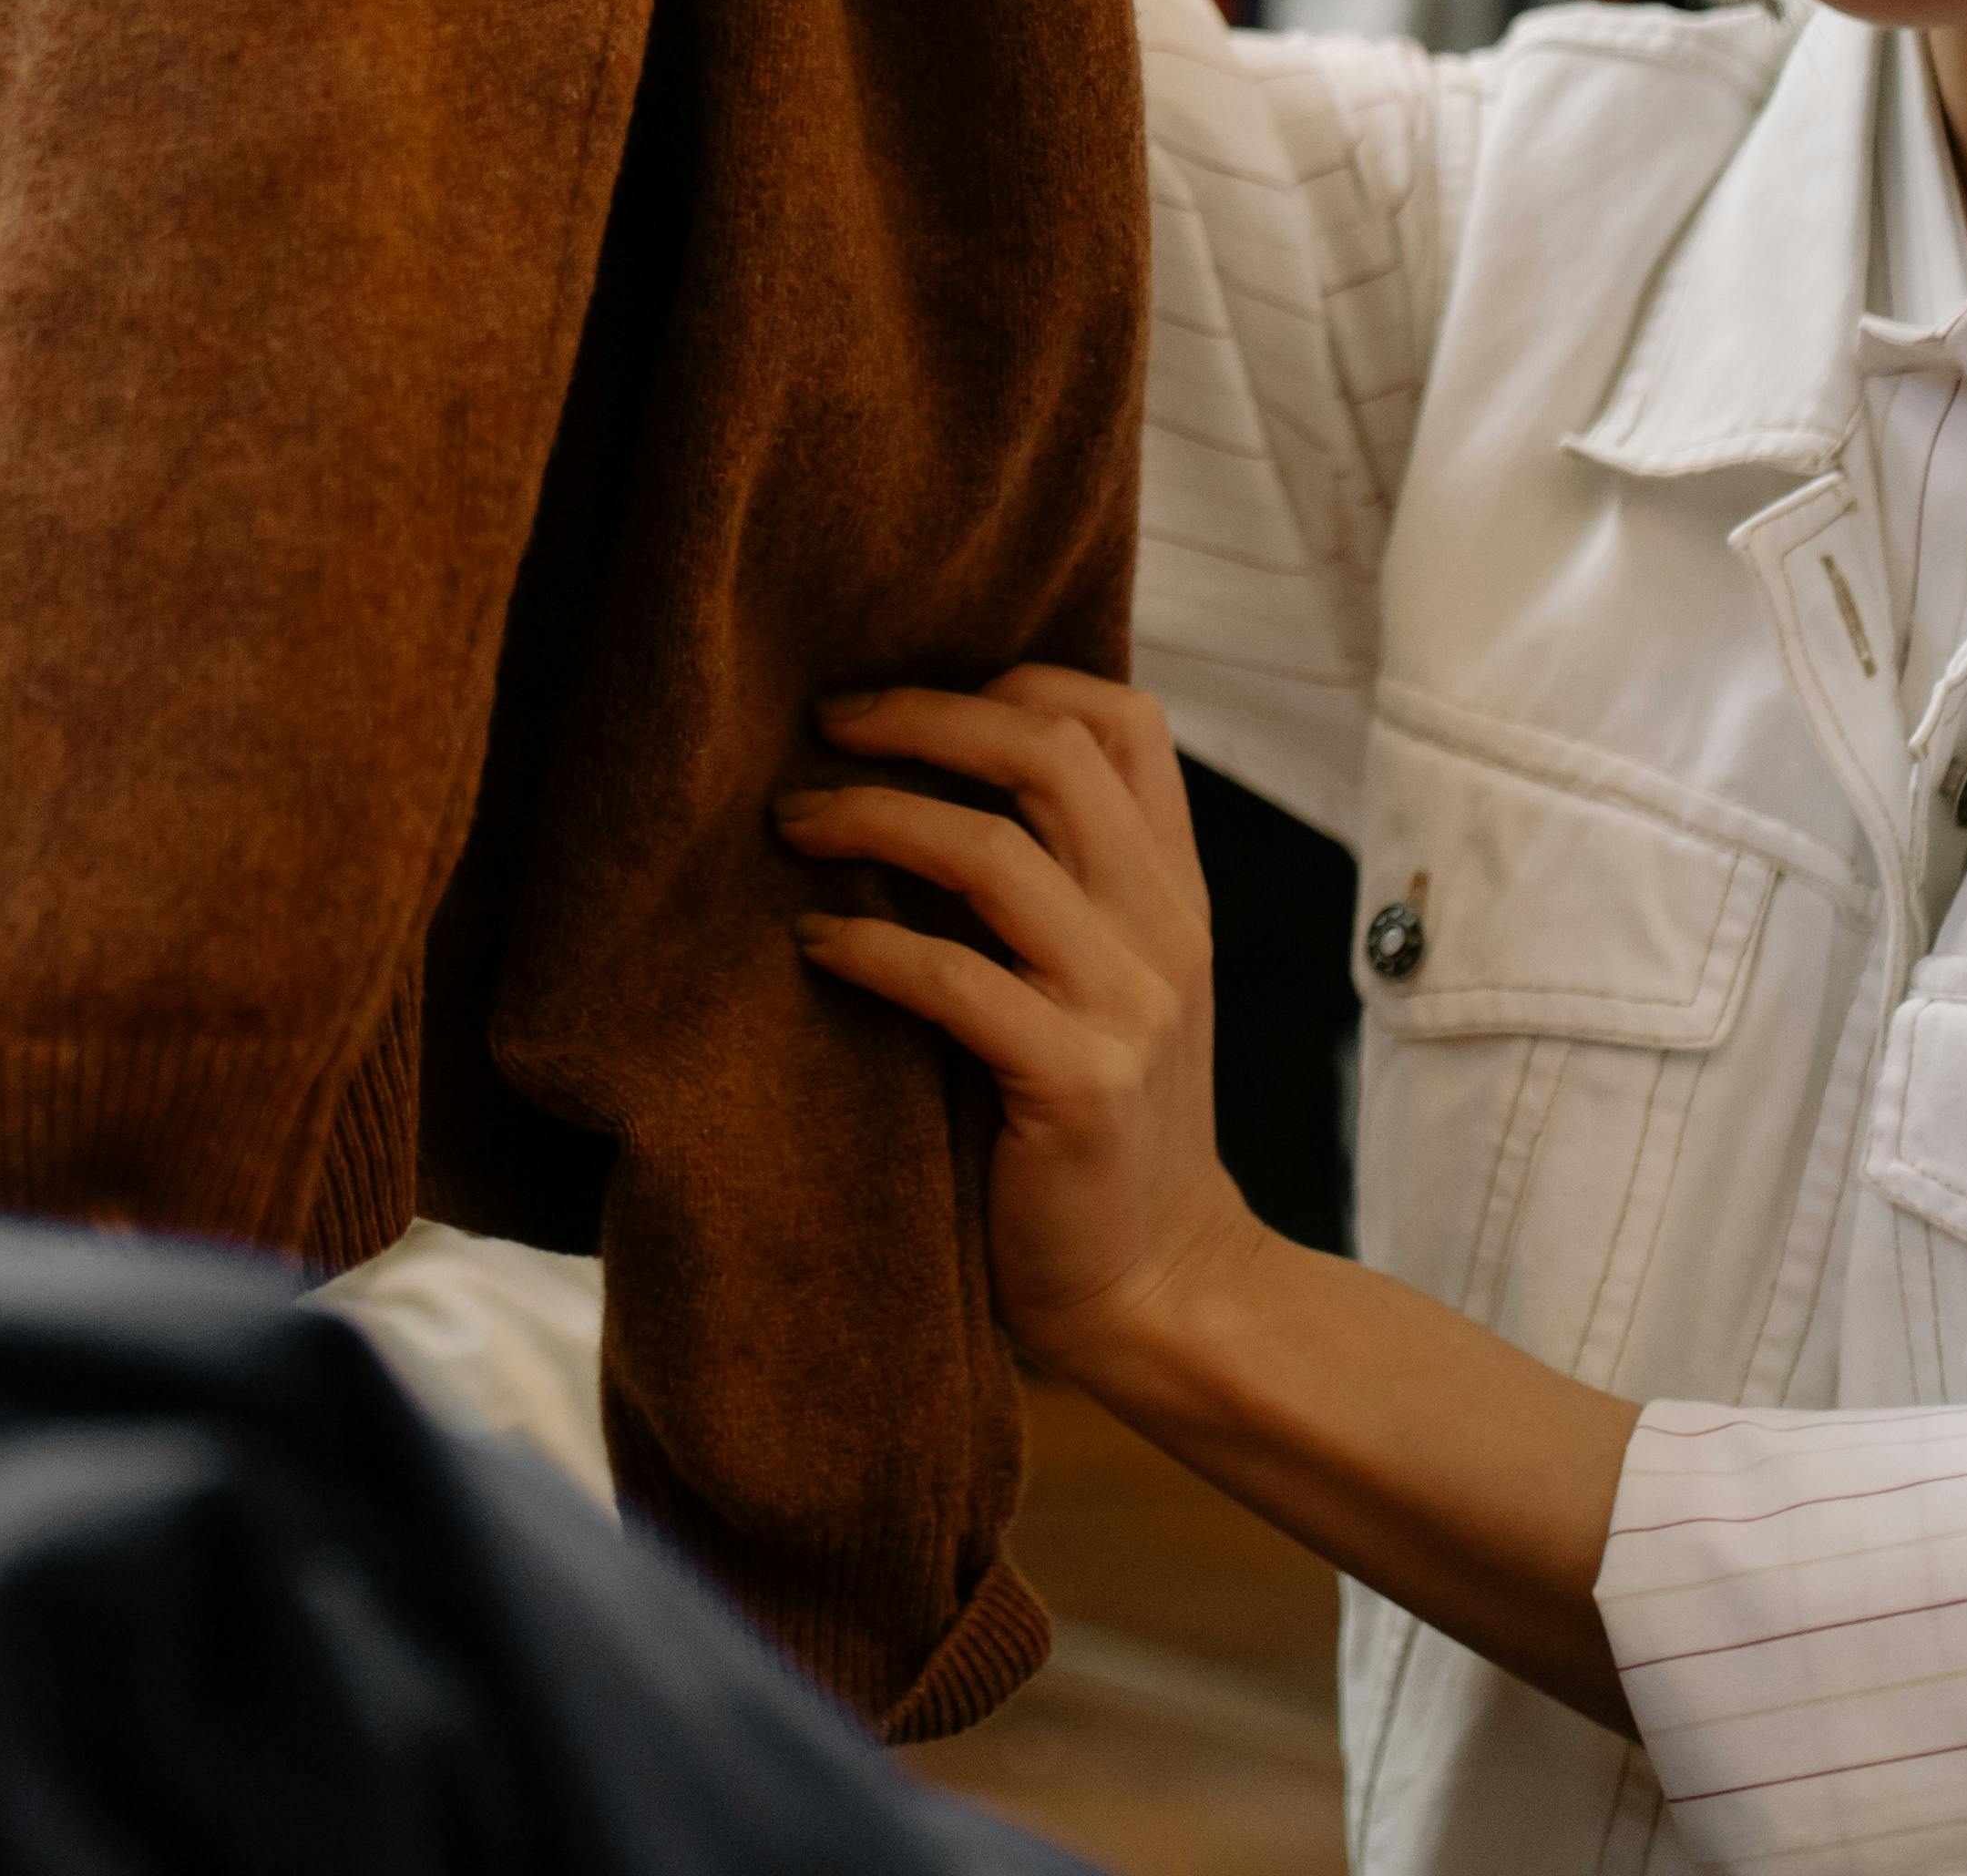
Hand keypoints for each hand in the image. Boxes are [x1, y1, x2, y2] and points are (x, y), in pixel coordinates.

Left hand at [784, 669, 1272, 1396]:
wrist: (1161, 1287)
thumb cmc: (1100, 1132)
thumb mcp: (1112, 986)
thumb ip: (1060, 891)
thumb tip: (916, 778)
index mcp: (1175, 892)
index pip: (1126, 722)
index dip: (1013, 679)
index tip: (906, 693)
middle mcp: (1164, 930)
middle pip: (1050, 753)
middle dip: (921, 716)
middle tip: (822, 723)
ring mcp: (1128, 1007)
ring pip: (995, 851)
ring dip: (873, 818)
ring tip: (792, 821)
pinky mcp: (1076, 1086)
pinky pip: (955, 978)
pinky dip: (869, 946)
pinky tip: (810, 945)